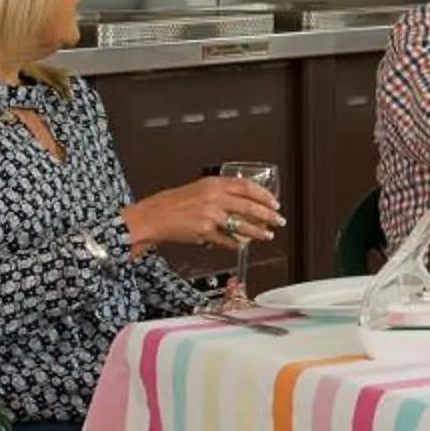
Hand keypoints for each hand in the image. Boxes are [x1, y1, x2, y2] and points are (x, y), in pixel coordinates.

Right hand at [123, 175, 283, 254]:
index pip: (246, 186)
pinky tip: (240, 245)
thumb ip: (218, 192)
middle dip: (268, 215)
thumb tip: (239, 198)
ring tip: (267, 235)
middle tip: (278, 220)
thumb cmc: (170, 205)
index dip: (263, 194)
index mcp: (212, 184)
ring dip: (257, 232)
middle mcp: (213, 198)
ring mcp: (210, 215)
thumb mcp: (196, 190)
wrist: (151, 218)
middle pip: (249, 206)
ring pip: (242, 225)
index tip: (273, 201)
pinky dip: (235, 244)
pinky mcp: (205, 232)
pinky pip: (226, 240)